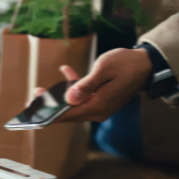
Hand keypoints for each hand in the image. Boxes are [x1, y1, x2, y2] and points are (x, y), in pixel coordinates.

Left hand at [29, 48, 152, 122]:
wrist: (146, 65)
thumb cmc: (126, 63)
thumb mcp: (104, 69)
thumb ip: (85, 85)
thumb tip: (68, 99)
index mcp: (98, 105)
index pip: (67, 115)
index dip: (48, 114)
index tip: (32, 112)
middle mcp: (98, 111)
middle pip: (68, 113)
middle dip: (50, 106)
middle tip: (33, 98)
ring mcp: (100, 108)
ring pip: (74, 106)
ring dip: (60, 97)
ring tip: (42, 89)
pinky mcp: (102, 101)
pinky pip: (83, 99)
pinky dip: (74, 89)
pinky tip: (66, 72)